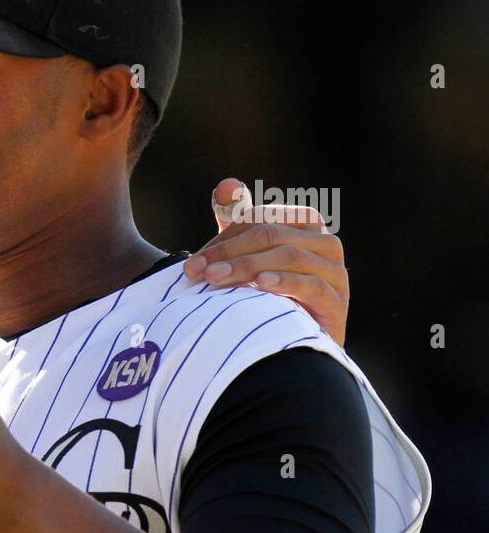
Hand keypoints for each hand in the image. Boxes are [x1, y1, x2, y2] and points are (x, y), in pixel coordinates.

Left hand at [185, 177, 349, 345]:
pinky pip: (312, 285)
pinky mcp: (337, 304)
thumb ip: (237, 221)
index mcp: (306, 225)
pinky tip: (260, 285)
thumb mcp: (249, 256)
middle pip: (274, 235)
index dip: (225, 237)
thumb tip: (226, 186)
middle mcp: (326, 244)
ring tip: (216, 280)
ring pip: (290, 256)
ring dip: (248, 266)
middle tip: (198, 272)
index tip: (194, 261)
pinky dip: (284, 282)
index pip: (262, 218)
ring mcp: (336, 274)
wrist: (291, 346)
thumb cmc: (267, 295)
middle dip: (230, 252)